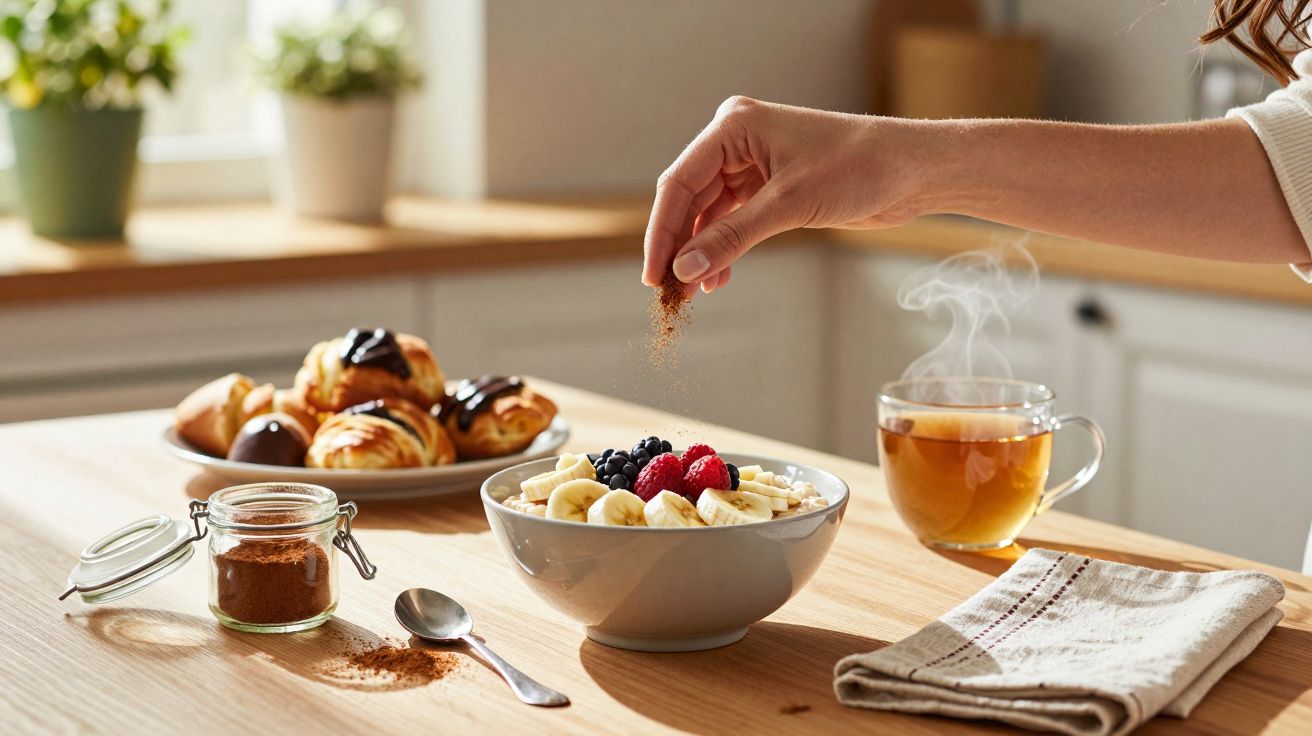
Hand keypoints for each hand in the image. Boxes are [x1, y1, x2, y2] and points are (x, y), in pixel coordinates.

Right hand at [641, 96, 927, 293]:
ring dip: (702, 252)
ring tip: (694, 293)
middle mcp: (737, 140)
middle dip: (680, 246)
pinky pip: (733, 219)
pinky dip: (725, 248)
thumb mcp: (788, 205)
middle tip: (669, 292)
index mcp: (733, 126)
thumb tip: (684, 270)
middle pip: (689, 199)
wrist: (911, 169)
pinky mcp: (770, 185)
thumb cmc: (858, 167)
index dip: (661, 232)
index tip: (653, 276)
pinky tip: (719, 278)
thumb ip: (731, 237)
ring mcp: (753, 163)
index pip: (679, 182)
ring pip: (709, 213)